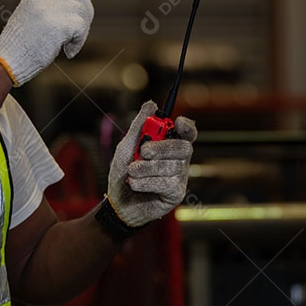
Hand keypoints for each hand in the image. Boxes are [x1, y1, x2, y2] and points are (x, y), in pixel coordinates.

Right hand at [0, 0, 94, 85]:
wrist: (7, 61)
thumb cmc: (20, 45)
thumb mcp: (33, 16)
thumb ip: (52, 5)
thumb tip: (79, 5)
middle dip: (84, 14)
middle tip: (75, 35)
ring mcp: (50, 8)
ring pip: (83, 13)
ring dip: (81, 32)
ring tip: (67, 45)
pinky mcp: (57, 24)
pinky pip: (81, 28)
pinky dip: (79, 42)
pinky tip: (67, 52)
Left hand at [105, 101, 196, 229]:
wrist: (117, 202)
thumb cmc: (123, 174)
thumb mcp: (126, 146)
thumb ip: (138, 126)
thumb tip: (151, 103)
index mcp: (170, 146)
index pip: (188, 133)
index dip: (187, 127)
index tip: (178, 122)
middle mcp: (179, 160)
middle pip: (183, 147)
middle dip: (162, 148)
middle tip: (143, 151)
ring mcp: (179, 177)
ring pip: (171, 167)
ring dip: (145, 168)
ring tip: (132, 172)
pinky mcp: (176, 194)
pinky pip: (166, 183)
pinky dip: (145, 182)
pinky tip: (135, 185)